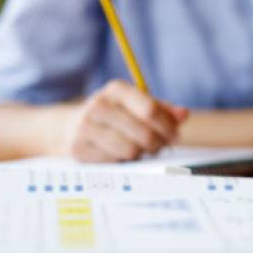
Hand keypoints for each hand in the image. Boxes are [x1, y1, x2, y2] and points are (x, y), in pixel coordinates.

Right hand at [61, 80, 188, 161]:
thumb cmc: (114, 116)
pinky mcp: (79, 149)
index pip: (150, 109)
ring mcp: (86, 127)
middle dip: (157, 143)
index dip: (168, 126)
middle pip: (144, 133)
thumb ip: (162, 109)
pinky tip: (119, 155)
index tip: (175, 136)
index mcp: (116, 90)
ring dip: (140, 154)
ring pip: (131, 150)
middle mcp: (99, 105)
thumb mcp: (136, 106)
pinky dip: (122, 162)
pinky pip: (114, 162)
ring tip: (138, 150)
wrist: (69, 128)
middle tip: (158, 147)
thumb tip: (184, 114)